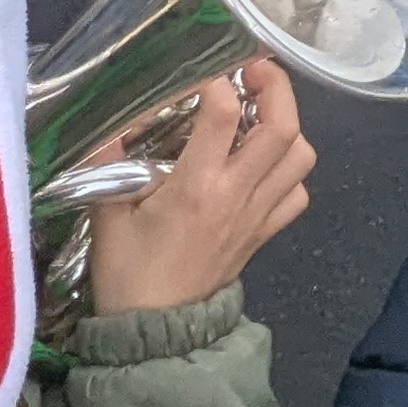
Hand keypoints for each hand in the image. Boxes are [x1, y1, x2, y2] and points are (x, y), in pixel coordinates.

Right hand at [84, 63, 314, 314]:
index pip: (224, 115)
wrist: (154, 336)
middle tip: (254, 70)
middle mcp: (236, 196)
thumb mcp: (107, 214)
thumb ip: (107, 164)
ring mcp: (256, 216)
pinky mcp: (264, 235)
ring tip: (260, 113)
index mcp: (196, 187)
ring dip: (289, 126)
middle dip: (277, 87)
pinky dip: (290, 171)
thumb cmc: (128, 274)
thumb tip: (108, 122)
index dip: (218, 81)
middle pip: (283, 128)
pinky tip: (264, 165)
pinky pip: (297, 195)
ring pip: (300, 158)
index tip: (201, 74)